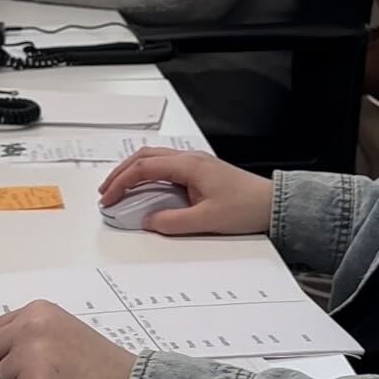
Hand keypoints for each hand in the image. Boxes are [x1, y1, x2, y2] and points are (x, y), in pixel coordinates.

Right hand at [99, 147, 272, 236]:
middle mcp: (190, 159)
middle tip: (106, 191)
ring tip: (119, 188)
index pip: (143, 168)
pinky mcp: (200, 172)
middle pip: (144, 157)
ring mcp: (195, 163)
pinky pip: (166, 167)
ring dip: (133, 171)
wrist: (272, 204)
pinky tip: (144, 188)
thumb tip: (148, 221)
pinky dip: (148, 175)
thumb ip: (172, 222)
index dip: (121, 183)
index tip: (109, 198)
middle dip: (121, 173)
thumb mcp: (206, 220)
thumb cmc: (246, 206)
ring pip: (154, 159)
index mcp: (188, 165)